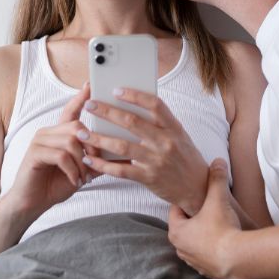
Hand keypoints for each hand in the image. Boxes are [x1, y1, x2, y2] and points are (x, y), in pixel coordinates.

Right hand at [1, 83, 98, 219]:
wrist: (33, 203)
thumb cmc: (55, 185)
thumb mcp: (81, 171)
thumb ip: (96, 159)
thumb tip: (120, 153)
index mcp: (59, 133)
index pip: (71, 111)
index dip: (81, 98)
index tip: (90, 85)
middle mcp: (48, 132)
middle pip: (77, 127)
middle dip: (91, 147)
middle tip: (93, 166)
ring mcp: (40, 141)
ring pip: (71, 141)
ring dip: (82, 162)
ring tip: (83, 177)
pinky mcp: (34, 153)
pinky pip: (61, 155)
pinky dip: (72, 170)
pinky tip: (74, 181)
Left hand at [79, 87, 209, 214]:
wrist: (197, 188)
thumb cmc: (185, 157)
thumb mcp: (180, 136)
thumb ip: (160, 123)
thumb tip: (133, 106)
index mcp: (174, 128)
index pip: (155, 105)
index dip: (135, 96)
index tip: (116, 90)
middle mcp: (166, 142)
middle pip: (132, 123)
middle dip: (107, 112)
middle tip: (90, 105)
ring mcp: (157, 161)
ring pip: (122, 146)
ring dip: (98, 139)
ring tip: (81, 133)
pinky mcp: (149, 178)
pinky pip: (121, 170)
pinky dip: (103, 165)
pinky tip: (89, 160)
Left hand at [168, 158, 244, 278]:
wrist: (238, 259)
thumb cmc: (222, 229)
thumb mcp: (218, 199)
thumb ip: (217, 179)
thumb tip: (218, 162)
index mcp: (176, 231)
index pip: (176, 210)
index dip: (187, 200)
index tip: (197, 196)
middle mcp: (181, 248)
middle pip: (185, 226)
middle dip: (196, 217)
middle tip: (210, 209)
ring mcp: (193, 262)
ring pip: (195, 242)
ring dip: (204, 234)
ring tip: (219, 225)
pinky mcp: (207, 271)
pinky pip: (206, 256)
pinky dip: (213, 249)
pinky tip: (225, 241)